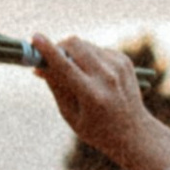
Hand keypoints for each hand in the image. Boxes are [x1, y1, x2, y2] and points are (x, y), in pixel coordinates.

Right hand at [30, 34, 169, 169]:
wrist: (134, 132)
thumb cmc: (96, 129)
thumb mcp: (71, 115)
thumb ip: (56, 88)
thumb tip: (38, 66)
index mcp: (92, 95)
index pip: (65, 67)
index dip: (48, 51)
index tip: (35, 38)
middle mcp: (107, 77)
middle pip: (75, 45)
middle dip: (59, 47)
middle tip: (51, 59)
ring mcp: (118, 67)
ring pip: (85, 45)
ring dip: (73, 54)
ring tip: (77, 75)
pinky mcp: (124, 60)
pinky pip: (97, 49)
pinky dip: (88, 58)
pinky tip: (94, 76)